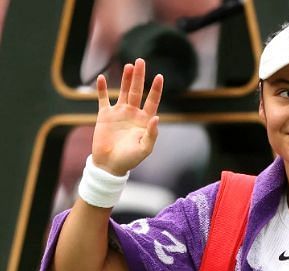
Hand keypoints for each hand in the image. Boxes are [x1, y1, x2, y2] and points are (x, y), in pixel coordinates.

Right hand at [93, 58, 163, 176]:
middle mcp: (133, 113)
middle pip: (137, 91)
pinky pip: (103, 99)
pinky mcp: (104, 115)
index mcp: (145, 120)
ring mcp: (119, 113)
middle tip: (140, 61)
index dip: (156, 89)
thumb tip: (156, 117)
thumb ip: (152, 133)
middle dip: (139, 76)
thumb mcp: (145, 148)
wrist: (110, 165)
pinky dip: (102, 89)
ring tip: (129, 65)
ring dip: (125, 79)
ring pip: (123, 91)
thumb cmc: (130, 159)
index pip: (152, 101)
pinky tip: (102, 78)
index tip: (159, 76)